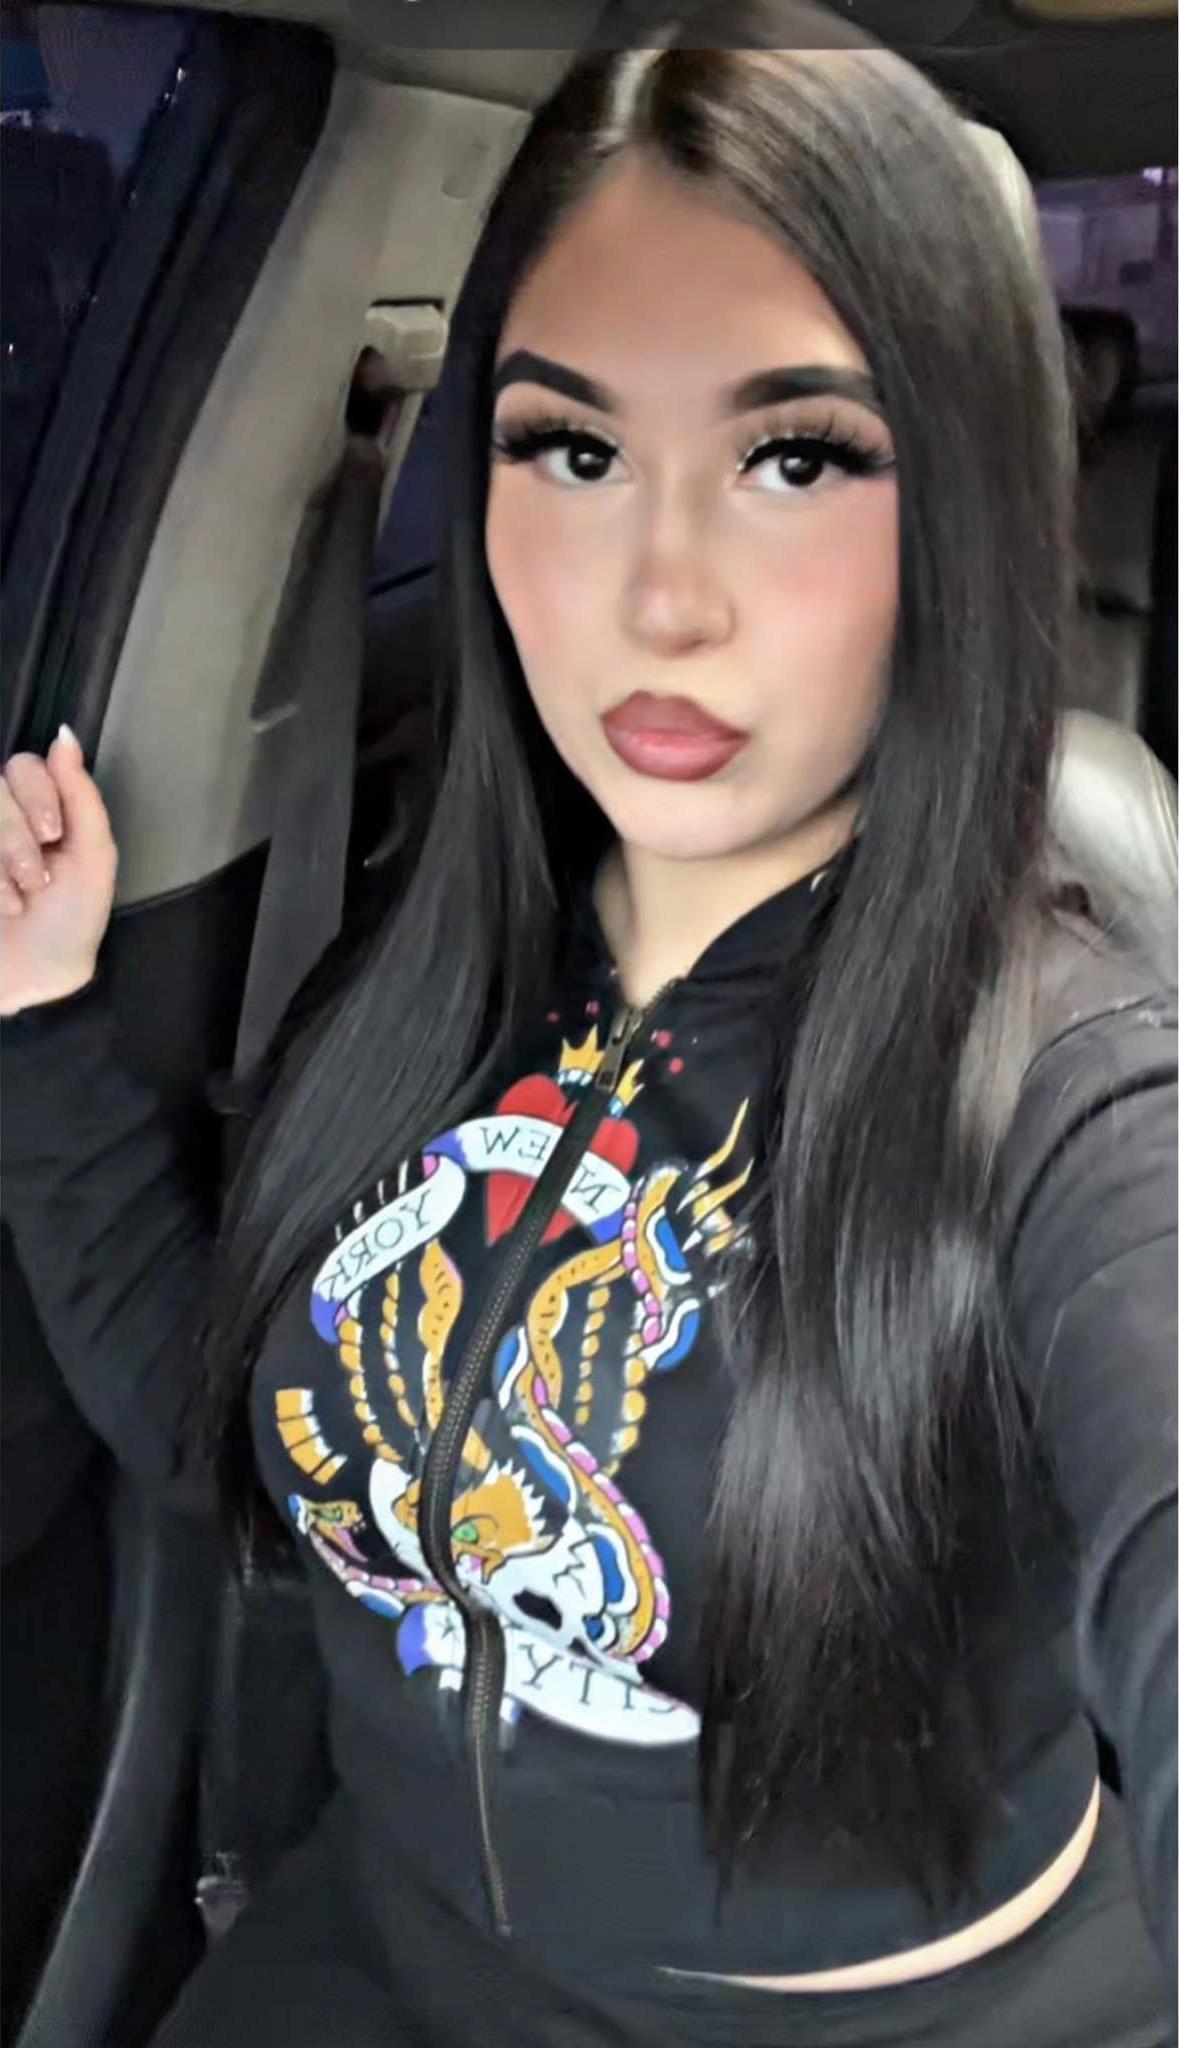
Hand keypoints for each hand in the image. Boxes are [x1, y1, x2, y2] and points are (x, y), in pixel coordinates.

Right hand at [0, 727, 118, 1016]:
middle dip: (19, 833)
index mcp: (35, 811)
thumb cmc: (64, 926)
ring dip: (5, 854)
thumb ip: (82, 797)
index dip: (41, 794)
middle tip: (35, 877)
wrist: (25, 980)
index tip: (53, 834)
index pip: (26, 765)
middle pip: (0, 783)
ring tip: (16, 900)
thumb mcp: (91, 860)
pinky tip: (1, 905)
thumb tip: (64, 735)